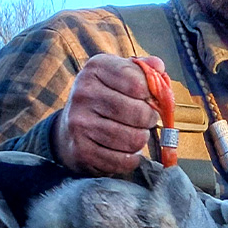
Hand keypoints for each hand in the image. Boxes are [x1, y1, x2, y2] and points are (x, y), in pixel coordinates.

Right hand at [52, 54, 163, 174]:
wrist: (68, 131)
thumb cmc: (103, 100)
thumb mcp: (118, 77)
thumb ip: (141, 70)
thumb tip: (159, 66)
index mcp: (95, 69)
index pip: (138, 82)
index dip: (153, 94)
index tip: (150, 99)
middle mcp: (84, 93)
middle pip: (139, 112)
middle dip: (149, 120)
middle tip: (144, 120)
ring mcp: (80, 123)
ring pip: (134, 139)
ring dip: (140, 140)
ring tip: (133, 134)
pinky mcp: (82, 151)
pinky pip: (124, 161)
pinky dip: (131, 158)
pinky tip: (124, 151)